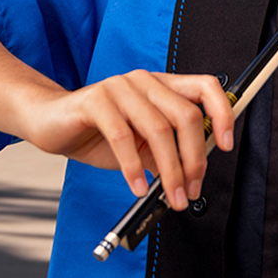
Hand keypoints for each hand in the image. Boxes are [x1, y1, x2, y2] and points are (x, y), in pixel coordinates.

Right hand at [21, 71, 234, 211]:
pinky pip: (123, 137)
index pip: (206, 87)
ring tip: (170, 196)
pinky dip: (133, 167)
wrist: (51, 122)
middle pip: (186, 115)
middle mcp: (145, 81)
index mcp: (162, 86)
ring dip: (169, 170)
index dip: (222, 114)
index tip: (226, 145)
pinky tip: (137, 188)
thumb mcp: (141, 145)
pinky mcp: (96, 100)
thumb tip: (191, 178)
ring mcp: (121, 87)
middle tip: (192, 190)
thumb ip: (166, 153)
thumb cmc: (98, 133)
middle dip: (194, 159)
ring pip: (158, 129)